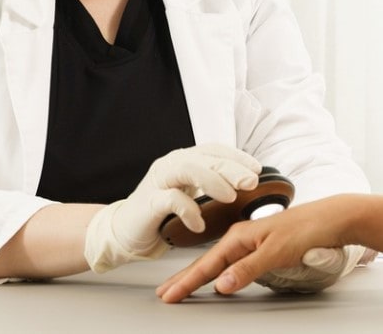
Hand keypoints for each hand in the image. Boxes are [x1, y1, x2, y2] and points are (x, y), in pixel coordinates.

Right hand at [83, 144, 260, 272]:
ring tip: (230, 196)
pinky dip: (188, 210)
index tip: (257, 169)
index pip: (214, 150)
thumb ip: (212, 187)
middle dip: (231, 168)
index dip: (237, 157)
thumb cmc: (163, 214)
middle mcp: (171, 165)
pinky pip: (170, 200)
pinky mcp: (148, 201)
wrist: (125, 231)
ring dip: (212, 181)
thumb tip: (247, 188)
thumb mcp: (191, 195)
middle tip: (251, 182)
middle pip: (205, 158)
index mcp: (184, 160)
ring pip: (188, 170)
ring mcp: (158, 181)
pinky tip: (200, 223)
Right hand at [156, 196, 356, 301]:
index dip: (187, 282)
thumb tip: (221, 285)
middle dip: (184, 279)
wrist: (332, 218)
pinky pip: (230, 261)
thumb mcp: (277, 252)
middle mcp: (242, 238)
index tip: (168, 295)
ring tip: (180, 286)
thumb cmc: (307, 230)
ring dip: (197, 275)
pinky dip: (217, 271)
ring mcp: (251, 241)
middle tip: (164, 294)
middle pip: (207, 262)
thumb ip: (248, 269)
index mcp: (240, 237)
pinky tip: (215, 276)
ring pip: (217, 262)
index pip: (207, 265)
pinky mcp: (261, 246)